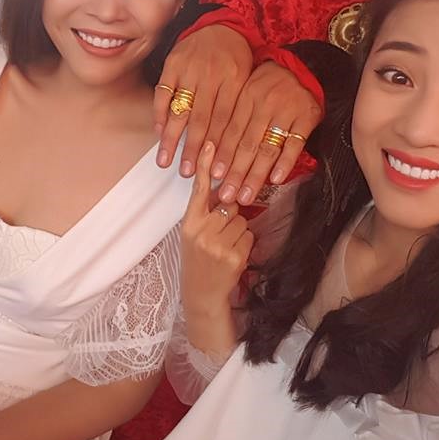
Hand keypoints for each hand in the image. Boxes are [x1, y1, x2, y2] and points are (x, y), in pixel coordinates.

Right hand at [154, 25, 252, 176]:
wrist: (221, 25)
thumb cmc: (237, 59)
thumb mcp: (247, 81)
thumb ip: (239, 109)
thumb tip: (232, 147)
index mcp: (235, 81)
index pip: (225, 120)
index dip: (218, 147)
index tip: (213, 170)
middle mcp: (211, 76)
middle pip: (201, 119)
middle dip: (192, 149)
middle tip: (186, 173)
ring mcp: (190, 69)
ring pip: (180, 109)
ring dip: (171, 138)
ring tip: (165, 161)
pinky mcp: (172, 64)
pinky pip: (163, 93)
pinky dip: (159, 113)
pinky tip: (158, 132)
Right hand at [181, 142, 253, 320]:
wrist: (202, 295)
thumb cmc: (198, 261)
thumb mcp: (193, 235)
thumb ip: (205, 213)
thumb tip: (223, 190)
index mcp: (189, 223)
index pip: (197, 190)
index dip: (203, 166)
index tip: (208, 144)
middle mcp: (201, 231)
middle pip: (229, 205)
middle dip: (230, 216)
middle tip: (220, 235)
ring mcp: (218, 244)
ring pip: (242, 220)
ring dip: (239, 231)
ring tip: (225, 247)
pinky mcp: (234, 256)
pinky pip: (249, 235)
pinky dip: (246, 244)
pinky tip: (233, 257)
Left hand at [214, 62, 321, 205]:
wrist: (303, 66)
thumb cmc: (270, 83)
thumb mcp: (248, 90)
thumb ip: (234, 116)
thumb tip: (213, 149)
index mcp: (246, 96)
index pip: (231, 131)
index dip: (222, 155)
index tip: (214, 177)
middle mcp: (264, 103)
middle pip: (247, 144)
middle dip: (236, 173)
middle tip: (227, 195)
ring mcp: (286, 110)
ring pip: (268, 147)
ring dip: (256, 174)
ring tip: (246, 195)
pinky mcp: (306, 117)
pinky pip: (294, 144)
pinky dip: (285, 163)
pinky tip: (275, 179)